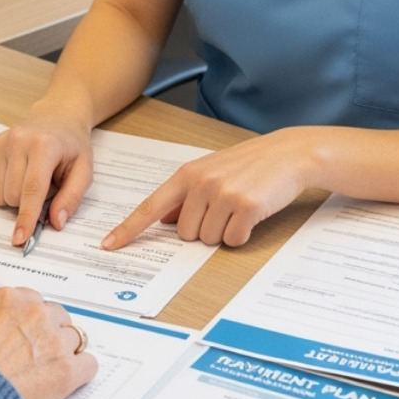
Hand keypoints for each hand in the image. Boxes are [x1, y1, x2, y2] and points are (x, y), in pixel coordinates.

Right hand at [0, 115, 93, 246]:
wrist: (57, 118)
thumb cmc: (71, 146)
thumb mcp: (84, 171)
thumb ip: (71, 198)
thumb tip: (56, 223)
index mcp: (45, 145)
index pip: (32, 189)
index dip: (26, 217)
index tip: (20, 238)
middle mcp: (19, 140)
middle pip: (13, 196)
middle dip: (29, 203)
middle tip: (46, 186)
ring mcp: (1, 141)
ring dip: (15, 197)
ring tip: (32, 178)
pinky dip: (3, 188)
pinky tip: (18, 173)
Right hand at [0, 287, 98, 398]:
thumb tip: (4, 326)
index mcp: (10, 299)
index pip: (35, 300)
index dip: (33, 320)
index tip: (30, 331)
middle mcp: (35, 313)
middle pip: (58, 316)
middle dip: (50, 333)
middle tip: (39, 352)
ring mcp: (53, 341)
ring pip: (75, 338)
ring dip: (65, 351)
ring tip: (49, 368)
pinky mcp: (66, 369)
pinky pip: (89, 364)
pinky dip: (81, 371)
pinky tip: (69, 378)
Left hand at [101, 128, 321, 249]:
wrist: (289, 154)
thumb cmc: (249, 165)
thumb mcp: (212, 171)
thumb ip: (187, 195)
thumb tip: (167, 222)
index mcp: (187, 174)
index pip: (150, 207)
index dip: (129, 229)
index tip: (109, 244)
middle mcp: (201, 183)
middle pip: (186, 234)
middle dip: (204, 230)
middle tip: (225, 208)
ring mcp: (223, 194)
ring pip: (209, 240)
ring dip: (225, 231)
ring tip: (240, 207)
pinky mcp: (247, 206)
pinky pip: (234, 240)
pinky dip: (243, 234)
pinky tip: (253, 214)